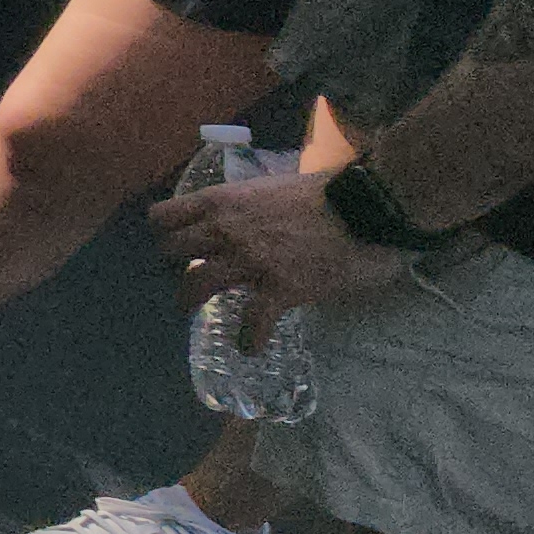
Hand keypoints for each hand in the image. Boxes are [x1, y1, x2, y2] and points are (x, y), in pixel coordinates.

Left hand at [149, 171, 405, 339]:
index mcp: (224, 201)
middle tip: (186, 272)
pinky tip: (250, 347)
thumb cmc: (329, 191)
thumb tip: (247, 214)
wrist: (368, 207)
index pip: (165, 215)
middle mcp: (226, 230)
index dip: (165, 231)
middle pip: (171, 251)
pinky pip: (252, 322)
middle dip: (173, 264)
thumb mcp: (274, 187)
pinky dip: (249, 338)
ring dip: (190, 300)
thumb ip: (250, 204)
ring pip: (196, 285)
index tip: (174, 241)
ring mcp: (250, 261)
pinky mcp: (280, 289)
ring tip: (193, 309)